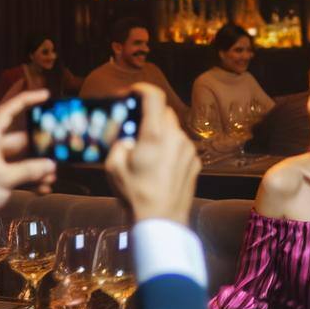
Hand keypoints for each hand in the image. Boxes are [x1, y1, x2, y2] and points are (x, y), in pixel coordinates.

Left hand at [0, 89, 55, 233]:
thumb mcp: (5, 178)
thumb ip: (30, 169)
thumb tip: (52, 165)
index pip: (8, 111)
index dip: (27, 100)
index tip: (46, 95)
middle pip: (23, 140)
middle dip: (41, 150)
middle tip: (61, 153)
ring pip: (24, 159)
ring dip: (39, 169)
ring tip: (51, 179)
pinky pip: (20, 174)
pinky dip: (32, 180)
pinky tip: (43, 190)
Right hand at [105, 84, 200, 226]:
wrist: (162, 219)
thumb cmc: (135, 193)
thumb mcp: (114, 167)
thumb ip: (119, 144)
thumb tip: (127, 139)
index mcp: (155, 135)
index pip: (154, 97)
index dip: (143, 89)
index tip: (133, 92)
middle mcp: (176, 137)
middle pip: (165, 113)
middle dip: (150, 115)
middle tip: (136, 127)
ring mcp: (189, 149)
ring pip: (174, 130)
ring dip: (161, 133)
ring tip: (147, 152)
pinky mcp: (196, 162)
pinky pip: (181, 147)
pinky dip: (171, 148)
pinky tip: (160, 166)